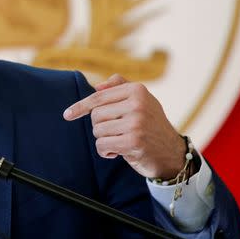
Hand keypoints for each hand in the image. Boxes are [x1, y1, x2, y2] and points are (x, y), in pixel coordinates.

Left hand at [63, 74, 185, 180]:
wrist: (171, 153)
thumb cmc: (151, 125)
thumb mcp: (141, 101)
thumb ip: (120, 87)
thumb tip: (97, 85)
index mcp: (137, 90)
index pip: (98, 97)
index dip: (80, 107)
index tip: (67, 115)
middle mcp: (138, 104)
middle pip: (96, 115)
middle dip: (101, 127)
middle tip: (117, 133)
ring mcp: (136, 123)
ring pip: (98, 131)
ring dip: (105, 140)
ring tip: (121, 141)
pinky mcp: (133, 142)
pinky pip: (102, 145)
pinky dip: (106, 151)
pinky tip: (118, 152)